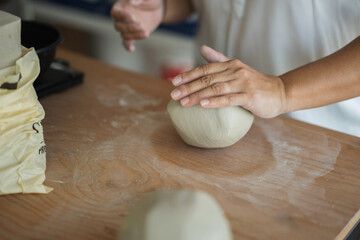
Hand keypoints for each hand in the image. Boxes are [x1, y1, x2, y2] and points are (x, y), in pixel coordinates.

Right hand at [111, 0, 163, 51]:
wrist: (157, 8)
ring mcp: (126, 27)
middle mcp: (121, 18)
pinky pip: (126, 42)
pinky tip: (132, 49)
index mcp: (121, 7)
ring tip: (146, 33)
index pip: (115, 13)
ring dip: (134, 36)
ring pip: (124, 35)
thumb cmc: (150, 0)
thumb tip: (131, 1)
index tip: (133, 18)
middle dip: (130, 28)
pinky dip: (128, 46)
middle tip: (142, 25)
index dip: (122, 16)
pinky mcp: (133, 35)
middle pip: (118, 26)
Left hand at [170, 46, 286, 117]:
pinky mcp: (250, 96)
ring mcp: (243, 83)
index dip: (188, 75)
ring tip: (183, 102)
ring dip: (198, 95)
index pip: (205, 69)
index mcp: (230, 64)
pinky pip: (229, 99)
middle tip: (173, 94)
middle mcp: (235, 71)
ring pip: (216, 89)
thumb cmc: (254, 83)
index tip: (174, 82)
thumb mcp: (237, 69)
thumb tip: (202, 49)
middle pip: (207, 79)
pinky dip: (215, 101)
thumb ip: (219, 59)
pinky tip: (203, 105)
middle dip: (188, 87)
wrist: (279, 92)